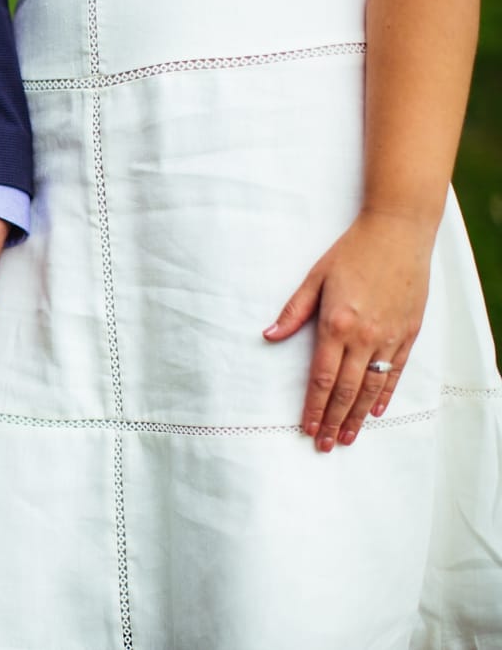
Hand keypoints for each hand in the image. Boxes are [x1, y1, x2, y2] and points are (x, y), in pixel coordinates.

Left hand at [263, 208, 434, 450]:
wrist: (396, 233)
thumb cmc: (352, 251)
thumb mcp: (316, 276)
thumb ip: (294, 311)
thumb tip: (269, 335)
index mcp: (336, 324)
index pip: (322, 378)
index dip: (313, 406)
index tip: (305, 427)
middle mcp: (365, 337)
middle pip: (347, 391)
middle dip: (332, 421)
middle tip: (323, 444)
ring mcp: (389, 338)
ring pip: (372, 389)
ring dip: (357, 418)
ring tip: (345, 438)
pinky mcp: (408, 335)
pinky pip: (396, 374)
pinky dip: (385, 397)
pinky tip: (375, 413)